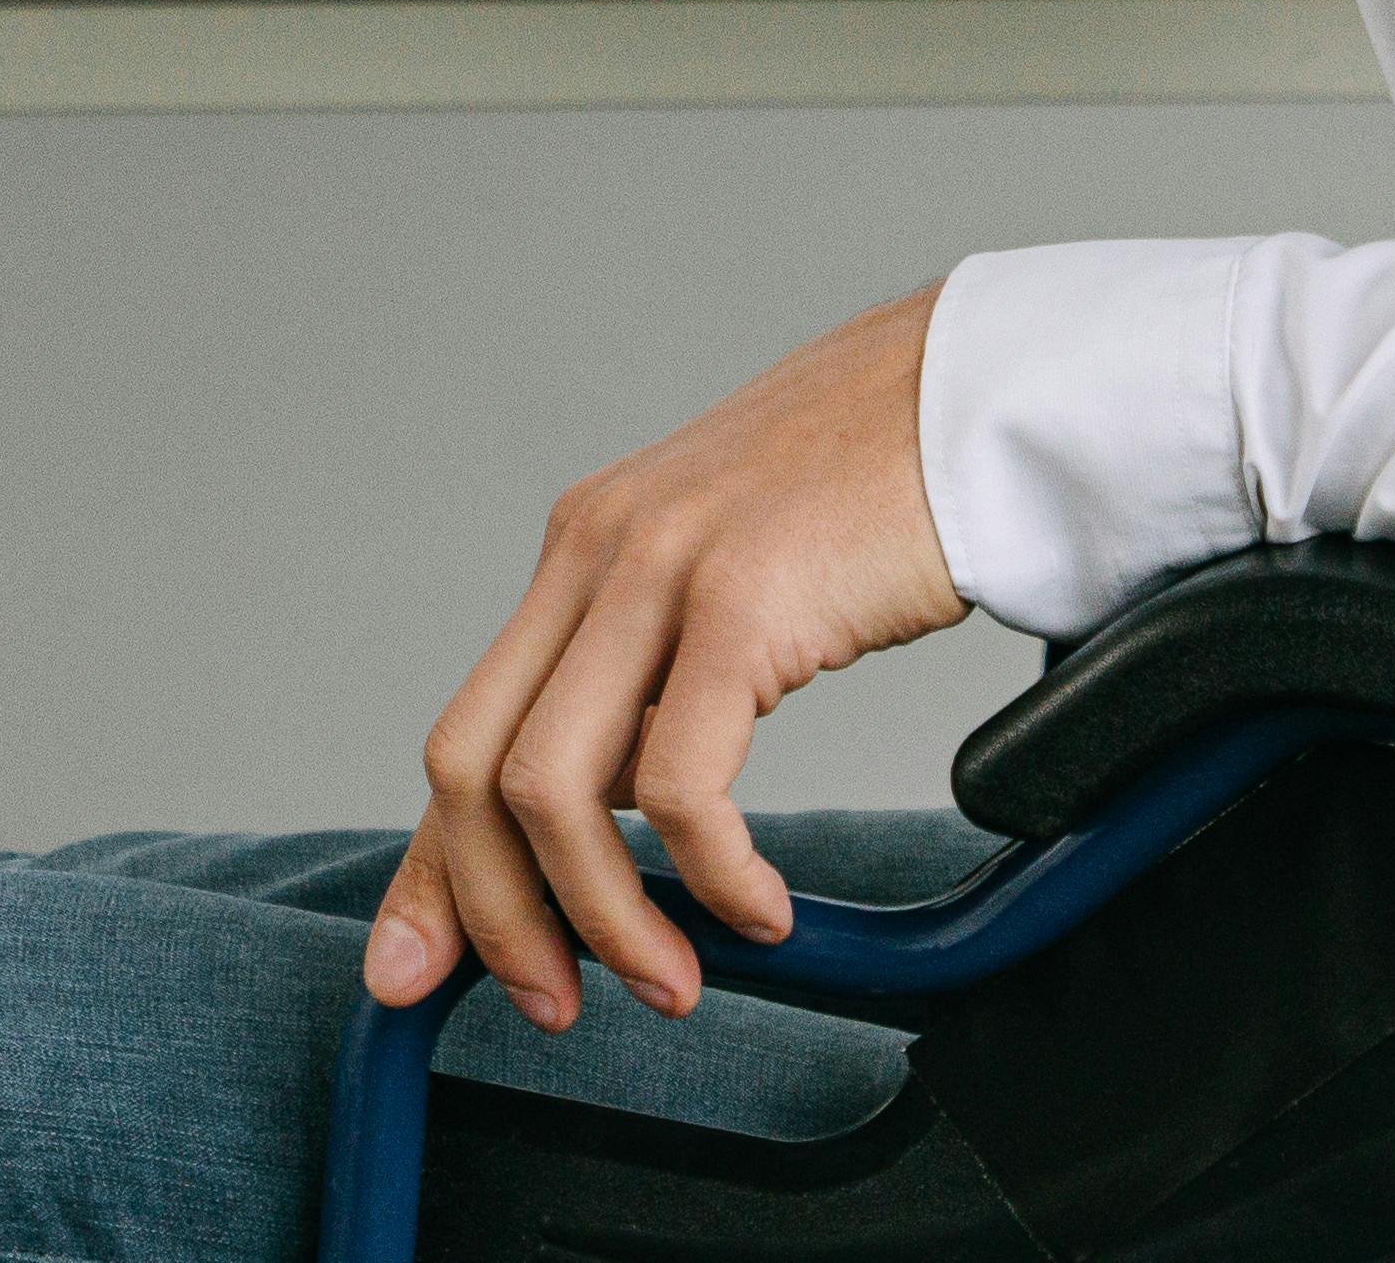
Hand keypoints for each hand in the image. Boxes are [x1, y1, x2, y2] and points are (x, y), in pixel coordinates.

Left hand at [363, 285, 968, 1028]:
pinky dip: (711, 877)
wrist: (977, 392)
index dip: (434, 874)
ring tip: (672, 977)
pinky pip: (679, 785)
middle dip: (495, 916)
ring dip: (602, 916)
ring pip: (553, 788)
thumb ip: (653, 673)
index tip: (416, 976)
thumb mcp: (727, 576)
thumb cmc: (874, 494)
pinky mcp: (740, 603)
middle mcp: (595, 549)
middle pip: (470, 768)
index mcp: (581, 547)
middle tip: (555, 1002)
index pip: (465, 734)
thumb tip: (605, 815)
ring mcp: (659, 569)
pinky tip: (760, 909)